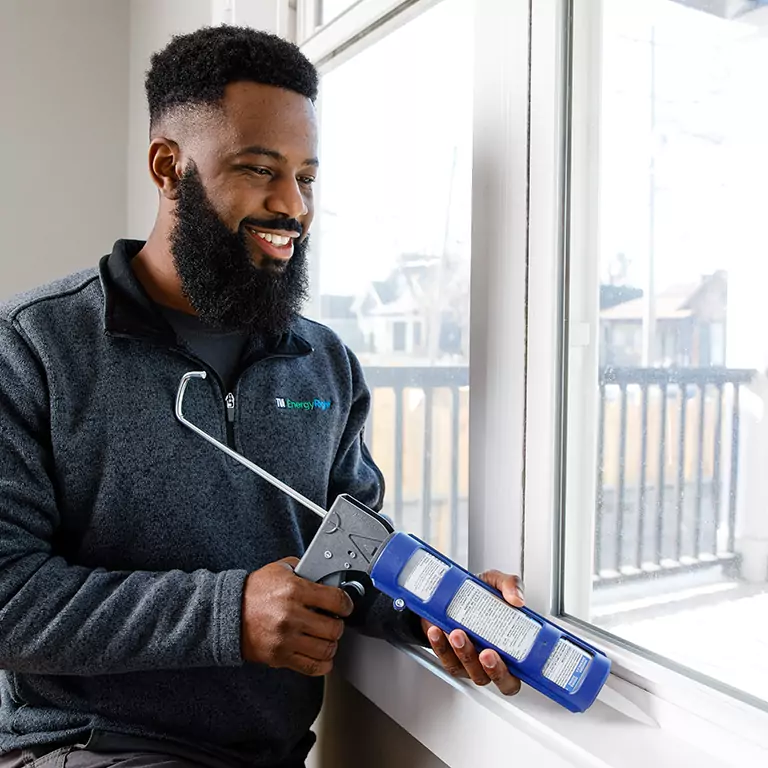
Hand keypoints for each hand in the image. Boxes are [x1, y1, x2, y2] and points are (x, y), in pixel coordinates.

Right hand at [241, 557, 353, 676]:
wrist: (228, 612)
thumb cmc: (254, 591)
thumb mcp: (280, 569)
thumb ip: (304, 570)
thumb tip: (326, 575)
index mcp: (294, 590)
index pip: (336, 600)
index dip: (346, 604)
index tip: (345, 606)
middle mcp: (291, 616)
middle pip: (334, 628)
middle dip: (338, 625)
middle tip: (334, 622)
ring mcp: (285, 639)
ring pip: (326, 649)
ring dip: (331, 644)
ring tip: (326, 638)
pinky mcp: (279, 657)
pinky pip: (312, 667)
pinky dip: (323, 664)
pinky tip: (321, 655)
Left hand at [422, 570, 523, 695]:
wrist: (450, 592)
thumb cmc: (478, 594)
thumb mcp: (495, 583)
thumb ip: (509, 585)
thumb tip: (517, 598)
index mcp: (507, 649)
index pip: (513, 676)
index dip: (511, 674)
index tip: (507, 658)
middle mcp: (488, 660)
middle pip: (493, 679)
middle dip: (491, 670)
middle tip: (486, 652)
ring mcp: (467, 660)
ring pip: (465, 669)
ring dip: (462, 654)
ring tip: (458, 633)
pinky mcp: (447, 654)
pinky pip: (444, 658)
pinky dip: (440, 646)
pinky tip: (437, 632)